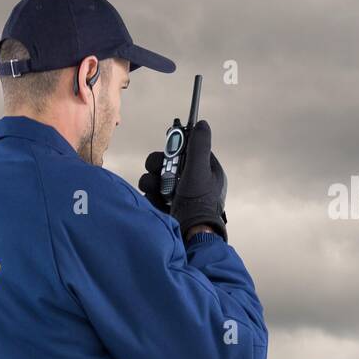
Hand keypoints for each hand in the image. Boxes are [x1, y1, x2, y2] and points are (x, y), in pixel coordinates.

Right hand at [137, 120, 227, 240]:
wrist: (189, 235)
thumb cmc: (198, 203)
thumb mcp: (200, 170)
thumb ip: (199, 146)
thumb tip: (203, 123)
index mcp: (206, 172)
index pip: (189, 150)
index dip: (177, 147)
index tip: (169, 146)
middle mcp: (192, 182)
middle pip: (168, 161)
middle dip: (160, 165)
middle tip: (159, 170)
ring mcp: (178, 194)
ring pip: (156, 176)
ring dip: (153, 181)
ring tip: (158, 191)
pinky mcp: (165, 205)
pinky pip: (151, 192)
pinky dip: (151, 195)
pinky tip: (157, 202)